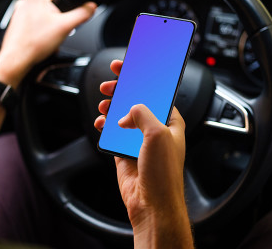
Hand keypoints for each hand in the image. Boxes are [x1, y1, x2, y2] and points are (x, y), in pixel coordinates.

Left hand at [0, 0, 95, 87]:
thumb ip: (82, 14)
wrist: (17, 60)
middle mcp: (26, 1)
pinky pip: (38, 23)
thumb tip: (91, 7)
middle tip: (59, 29)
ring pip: (47, 14)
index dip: (74, 0)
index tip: (75, 12)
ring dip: (53, 24)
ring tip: (49, 36)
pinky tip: (42, 39)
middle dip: (62, 17)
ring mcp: (21, 12)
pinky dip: (43, 30)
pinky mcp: (19, 23)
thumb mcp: (65, 27)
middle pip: (55, 3)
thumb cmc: (34, 43)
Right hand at [95, 60, 192, 248]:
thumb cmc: (163, 173)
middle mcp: (155, 129)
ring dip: (111, 106)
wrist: (151, 203)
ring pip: (122, 115)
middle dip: (122, 90)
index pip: (156, 92)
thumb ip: (142, 113)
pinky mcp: (124, 151)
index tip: (131, 67)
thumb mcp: (157, 133)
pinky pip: (112, 132)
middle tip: (110, 83)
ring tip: (104, 103)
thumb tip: (129, 109)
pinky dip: (104, 125)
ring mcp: (138, 140)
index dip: (144, 78)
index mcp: (170, 121)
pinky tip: (101, 122)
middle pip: (136, 101)